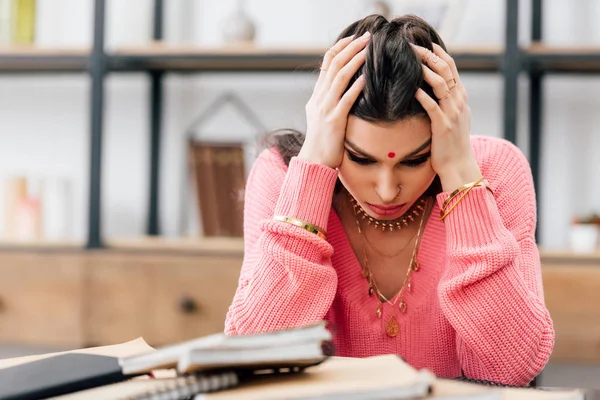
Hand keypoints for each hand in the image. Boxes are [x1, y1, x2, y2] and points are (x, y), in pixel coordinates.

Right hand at [298, 32, 370, 168]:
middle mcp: (319, 99)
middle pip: (334, 65)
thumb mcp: (323, 117)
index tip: (354, 38)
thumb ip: (331, 102)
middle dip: (351, 48)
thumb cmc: (323, 143)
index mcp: (317, 96)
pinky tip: (366, 77)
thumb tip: (346, 91)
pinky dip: (356, 86)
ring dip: (355, 60)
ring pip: (339, 77)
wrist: (314, 161)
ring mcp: (325, 109)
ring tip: (369, 49)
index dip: (340, 48)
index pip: (326, 63)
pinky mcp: (334, 121)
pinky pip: (346, 99)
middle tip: (367, 36)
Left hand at [412, 43, 481, 192]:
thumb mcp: (453, 118)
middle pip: (447, 70)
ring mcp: (452, 113)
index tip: (425, 43)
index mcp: (461, 98)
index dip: (439, 53)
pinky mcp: (442, 126)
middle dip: (430, 56)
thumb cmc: (451, 144)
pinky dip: (422, 94)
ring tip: (411, 59)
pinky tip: (411, 87)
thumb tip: (432, 89)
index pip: (452, 68)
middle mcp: (459, 102)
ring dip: (425, 69)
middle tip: (412, 46)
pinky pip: (432, 106)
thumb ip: (447, 102)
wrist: (458, 166)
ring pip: (441, 84)